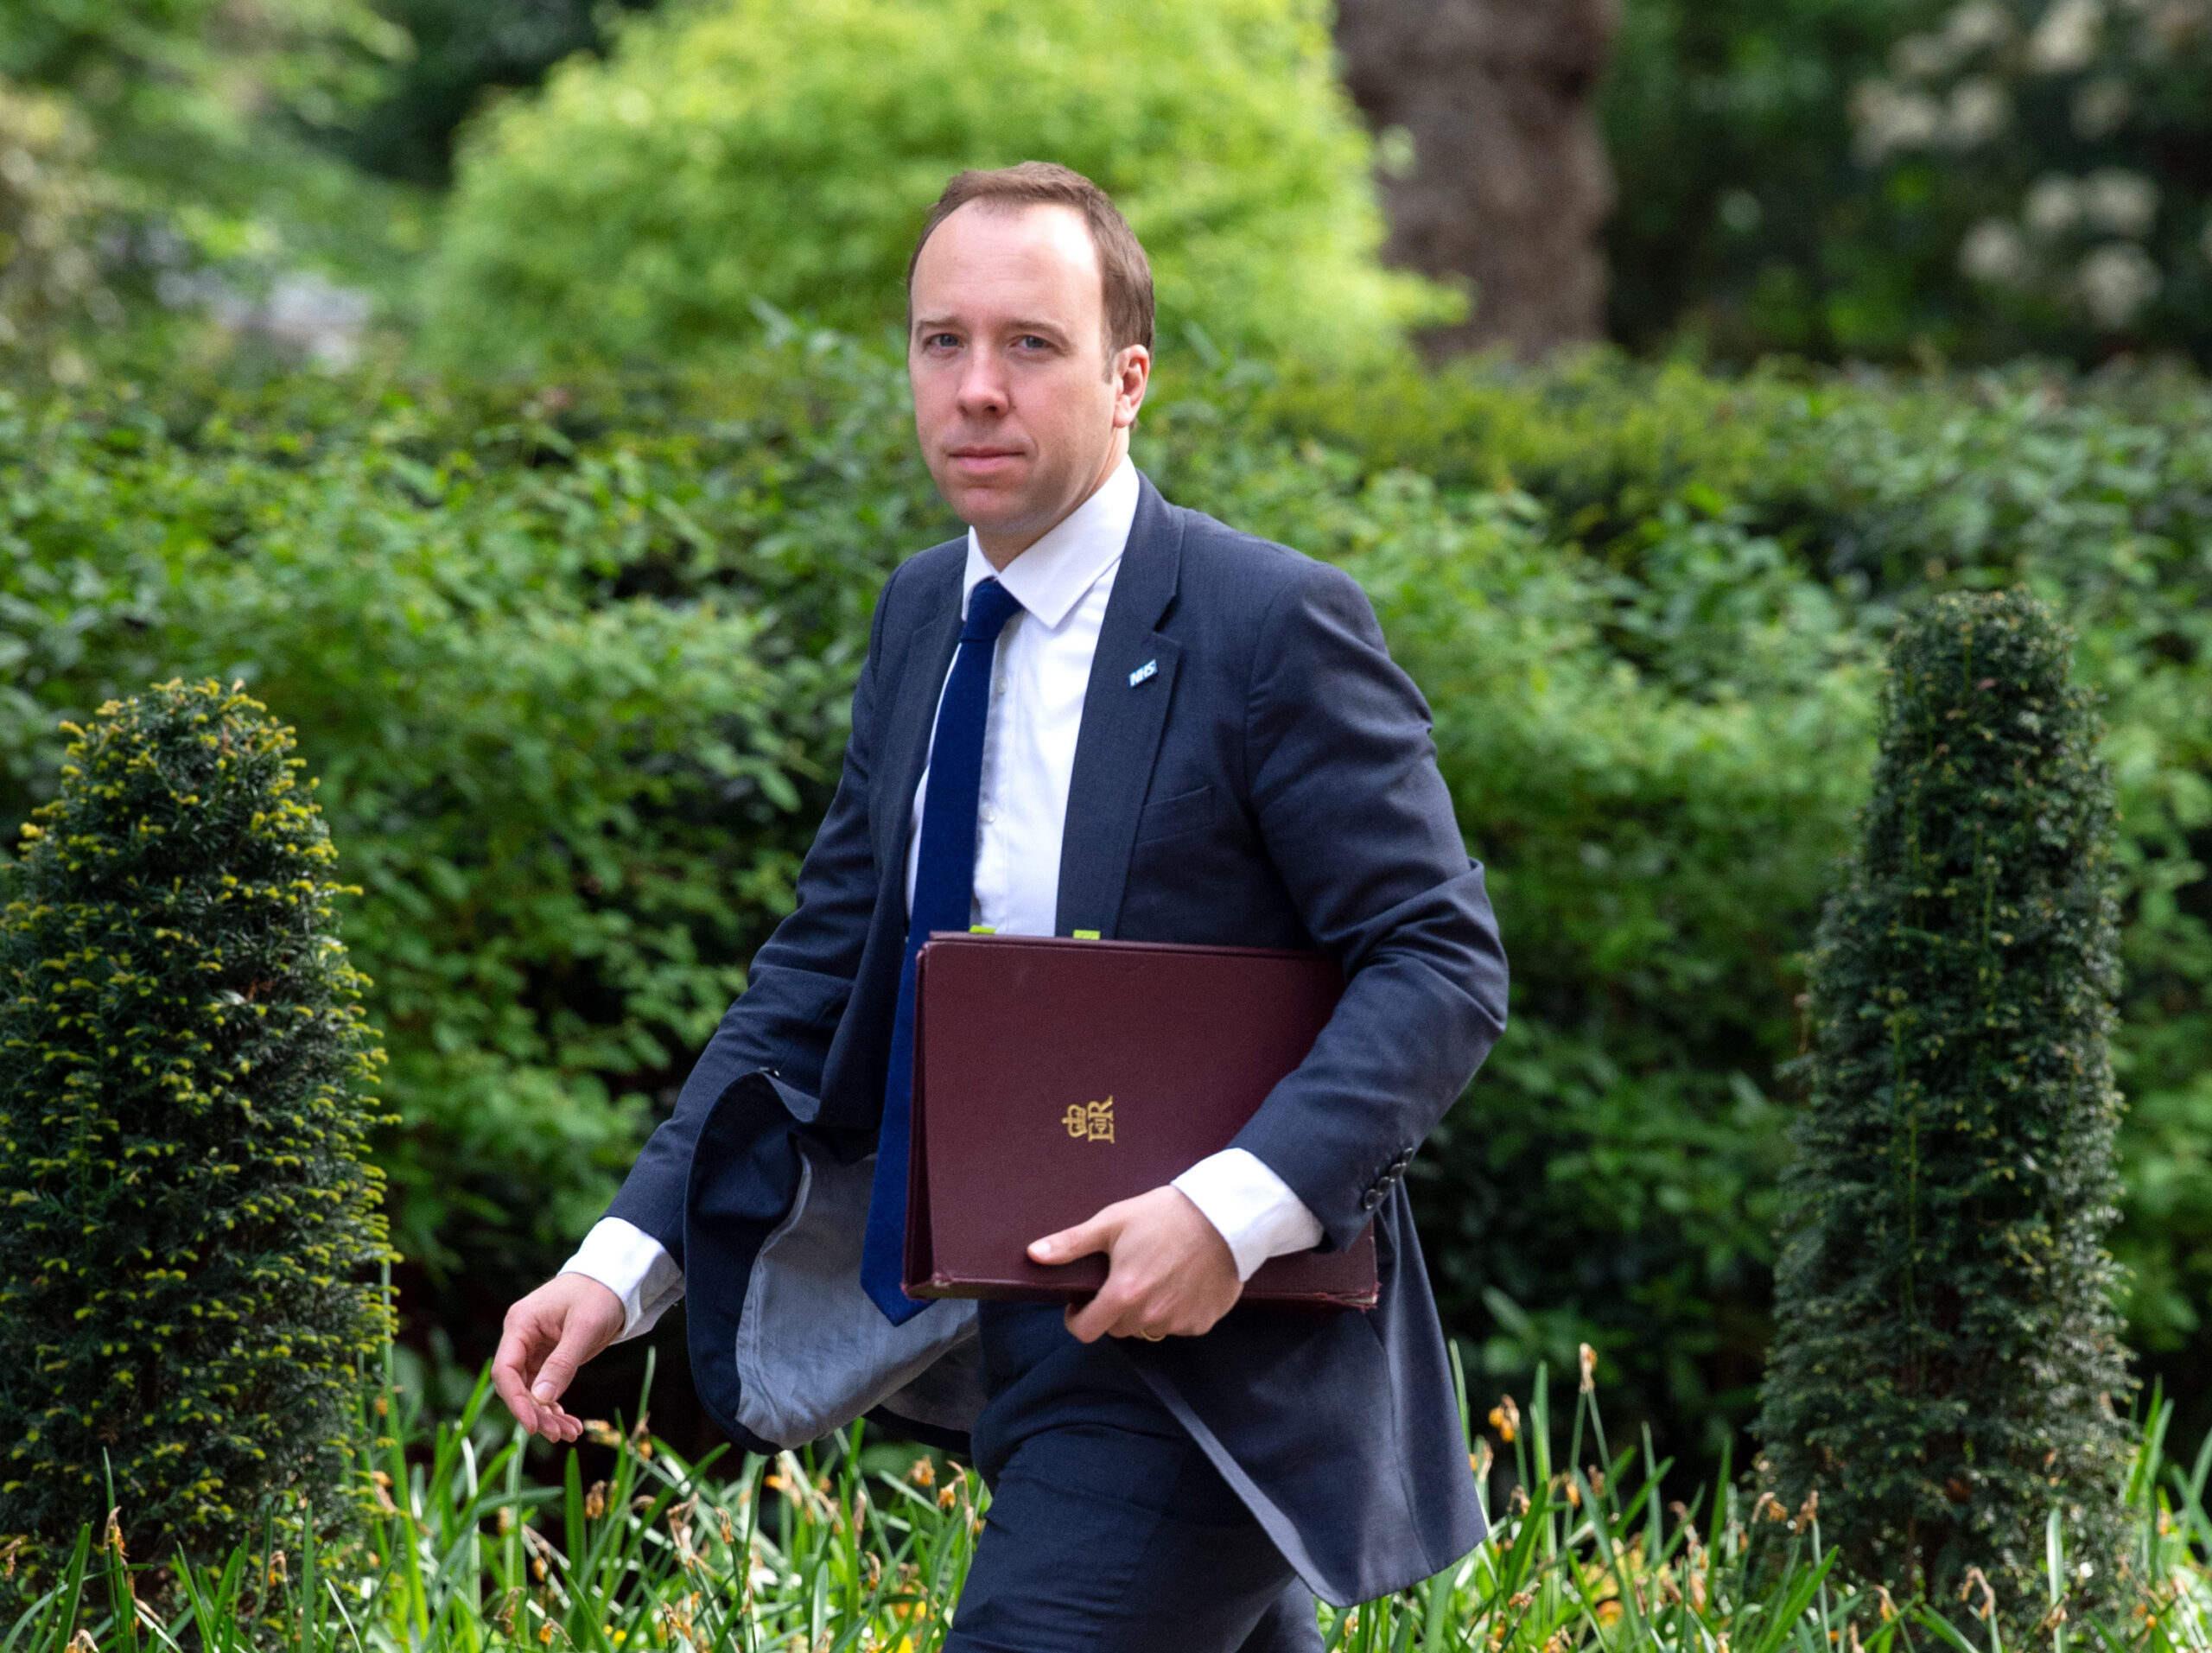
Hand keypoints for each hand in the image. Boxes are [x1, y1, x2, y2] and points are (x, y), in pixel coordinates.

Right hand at [492, 1272, 626, 1440]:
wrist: (615, 1281)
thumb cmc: (599, 1294)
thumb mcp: (584, 1328)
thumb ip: (562, 1362)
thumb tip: (541, 1399)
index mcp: (520, 1324)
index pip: (505, 1370)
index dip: (516, 1401)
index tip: (533, 1426)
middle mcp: (521, 1338)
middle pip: (517, 1386)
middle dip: (536, 1413)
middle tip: (558, 1435)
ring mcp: (533, 1349)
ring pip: (531, 1392)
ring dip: (547, 1415)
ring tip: (570, 1433)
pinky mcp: (548, 1358)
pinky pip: (545, 1389)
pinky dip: (556, 1407)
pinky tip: (571, 1424)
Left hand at [1030, 1186, 1242, 1343]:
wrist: (1225, 1214)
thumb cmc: (1165, 1215)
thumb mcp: (1113, 1222)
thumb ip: (1071, 1244)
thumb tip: (1033, 1255)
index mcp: (1123, 1294)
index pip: (1085, 1331)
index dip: (1077, 1318)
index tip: (1081, 1302)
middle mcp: (1150, 1316)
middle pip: (1117, 1329)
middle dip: (1113, 1310)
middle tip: (1123, 1278)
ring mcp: (1179, 1322)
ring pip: (1148, 1328)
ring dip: (1145, 1311)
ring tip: (1155, 1275)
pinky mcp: (1203, 1322)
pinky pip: (1178, 1325)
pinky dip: (1175, 1311)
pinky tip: (1181, 1281)